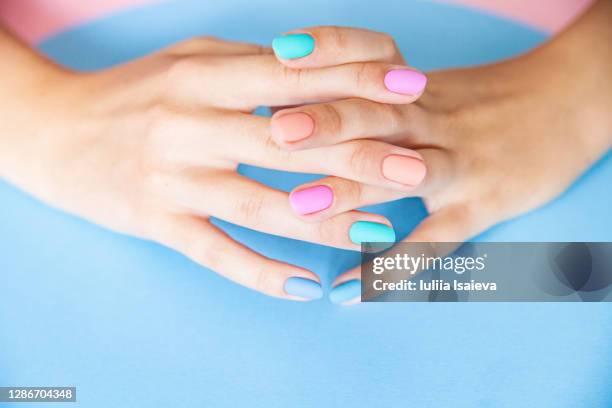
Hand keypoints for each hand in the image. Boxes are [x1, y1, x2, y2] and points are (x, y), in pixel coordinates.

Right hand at [0, 31, 426, 299]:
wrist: (54, 130)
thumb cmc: (135, 91)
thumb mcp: (191, 61)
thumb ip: (252, 67)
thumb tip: (323, 71)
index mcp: (203, 76)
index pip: (293, 76)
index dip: (355, 81)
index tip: (410, 90)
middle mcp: (189, 126)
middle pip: (288, 144)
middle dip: (359, 156)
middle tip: (417, 169)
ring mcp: (172, 179)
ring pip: (261, 206)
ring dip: (325, 221)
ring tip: (379, 234)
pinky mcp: (157, 223)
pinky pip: (218, 254)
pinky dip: (264, 274)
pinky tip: (308, 287)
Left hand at [271, 11, 611, 303]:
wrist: (569, 102)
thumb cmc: (486, 96)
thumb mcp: (432, 82)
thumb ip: (379, 88)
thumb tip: (310, 91)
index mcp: (415, 87)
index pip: (371, 58)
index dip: (329, 50)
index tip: (281, 52)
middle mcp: (432, 120)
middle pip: (377, 115)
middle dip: (327, 124)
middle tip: (276, 131)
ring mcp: (458, 164)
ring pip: (401, 173)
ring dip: (351, 189)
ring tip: (301, 206)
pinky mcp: (481, 205)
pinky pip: (433, 241)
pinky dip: (392, 268)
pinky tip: (350, 291)